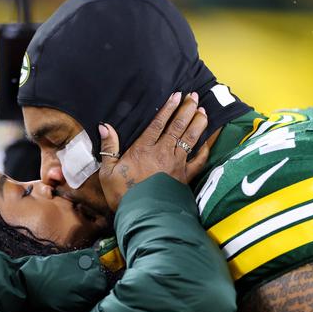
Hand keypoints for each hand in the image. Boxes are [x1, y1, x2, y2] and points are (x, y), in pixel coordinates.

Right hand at [98, 92, 209, 210]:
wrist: (142, 216)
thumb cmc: (122, 195)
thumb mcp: (107, 171)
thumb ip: (109, 147)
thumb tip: (104, 126)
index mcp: (143, 149)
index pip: (158, 123)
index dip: (168, 108)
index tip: (177, 95)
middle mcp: (163, 153)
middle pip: (178, 126)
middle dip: (187, 109)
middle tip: (194, 97)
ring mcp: (176, 165)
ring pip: (190, 139)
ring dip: (198, 123)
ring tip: (204, 111)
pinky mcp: (185, 177)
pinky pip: (199, 161)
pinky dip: (205, 150)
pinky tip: (208, 142)